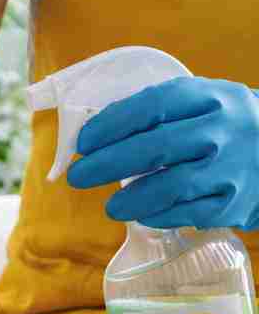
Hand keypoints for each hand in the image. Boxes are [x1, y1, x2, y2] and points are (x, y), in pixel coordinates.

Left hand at [67, 76, 258, 229]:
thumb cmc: (232, 128)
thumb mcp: (209, 104)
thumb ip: (165, 113)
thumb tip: (100, 136)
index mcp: (213, 97)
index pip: (154, 105)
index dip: (113, 123)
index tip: (84, 141)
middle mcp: (223, 131)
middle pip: (155, 147)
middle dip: (107, 163)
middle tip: (79, 176)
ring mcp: (231, 169)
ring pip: (169, 187)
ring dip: (130, 200)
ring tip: (111, 207)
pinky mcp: (234, 204)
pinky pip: (186, 214)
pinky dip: (158, 216)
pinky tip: (143, 214)